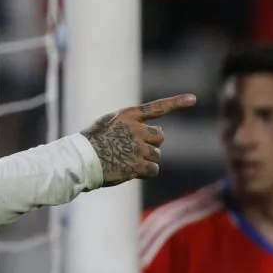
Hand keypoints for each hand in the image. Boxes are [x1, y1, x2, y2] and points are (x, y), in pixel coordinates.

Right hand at [81, 94, 196, 186]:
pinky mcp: (138, 164)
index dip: (177, 103)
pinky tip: (129, 172)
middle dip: (151, 145)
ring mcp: (138, 146)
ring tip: (124, 162)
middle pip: (159, 138)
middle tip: (132, 152)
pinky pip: (153, 170)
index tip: (193, 99)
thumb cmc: (88, 145)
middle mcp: (136, 129)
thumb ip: (127, 126)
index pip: (156, 108)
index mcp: (127, 116)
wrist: (78, 160)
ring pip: (156, 155)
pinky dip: (145, 173)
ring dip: (145, 161)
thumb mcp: (106, 126)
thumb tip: (150, 137)